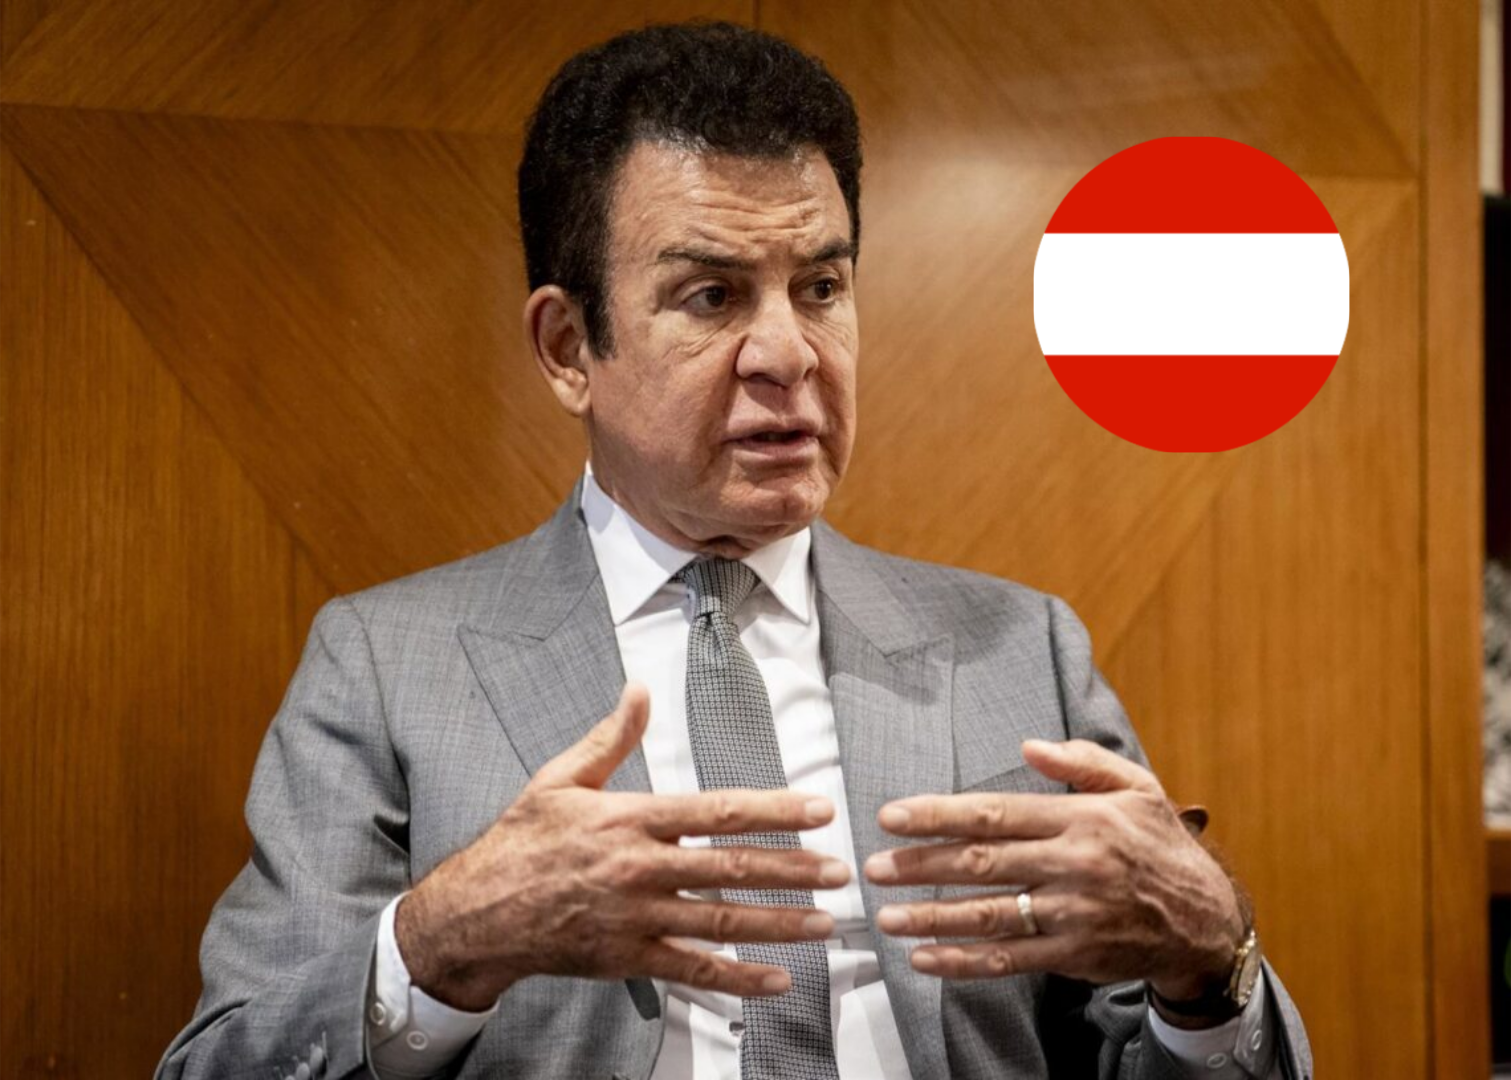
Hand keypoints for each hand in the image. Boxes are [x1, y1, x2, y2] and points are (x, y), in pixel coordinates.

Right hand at [394, 683, 850, 1010]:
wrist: (477, 911)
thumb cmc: (521, 842)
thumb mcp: (561, 779)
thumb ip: (610, 738)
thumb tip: (639, 692)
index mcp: (630, 819)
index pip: (716, 811)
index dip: (773, 810)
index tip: (817, 810)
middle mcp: (639, 869)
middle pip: (731, 869)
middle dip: (792, 870)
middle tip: (838, 870)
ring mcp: (635, 919)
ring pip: (720, 923)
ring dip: (777, 924)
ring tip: (822, 922)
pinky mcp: (627, 959)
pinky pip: (691, 971)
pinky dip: (736, 979)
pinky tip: (774, 979)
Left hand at [863, 739, 1243, 1003]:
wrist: (1207, 919)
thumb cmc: (1161, 846)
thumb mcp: (1137, 788)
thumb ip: (1082, 762)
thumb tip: (1029, 746)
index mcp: (1080, 819)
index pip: (994, 814)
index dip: (938, 815)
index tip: (892, 816)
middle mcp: (1072, 865)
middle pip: (981, 864)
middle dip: (920, 866)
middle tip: (873, 867)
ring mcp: (1072, 913)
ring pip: (989, 915)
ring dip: (931, 917)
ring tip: (887, 917)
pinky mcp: (1073, 954)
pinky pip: (1009, 960)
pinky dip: (963, 962)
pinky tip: (925, 959)